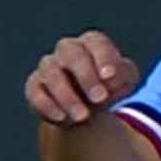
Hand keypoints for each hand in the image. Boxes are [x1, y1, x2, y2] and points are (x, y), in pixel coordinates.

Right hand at [26, 30, 140, 124]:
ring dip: (67, 96)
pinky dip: (47, 105)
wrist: (89, 106)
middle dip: (86, 77)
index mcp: (92, 43)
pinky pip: (35, 92)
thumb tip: (110, 76)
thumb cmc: (110, 86)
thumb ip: (122, 74)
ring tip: (83, 116)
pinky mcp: (34, 86)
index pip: (96, 43)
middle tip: (100, 98)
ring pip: (51, 74)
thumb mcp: (125, 80)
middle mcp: (67, 50)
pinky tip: (62, 117)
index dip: (103, 58)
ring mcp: (48, 67)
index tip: (109, 76)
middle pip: (72, 54)